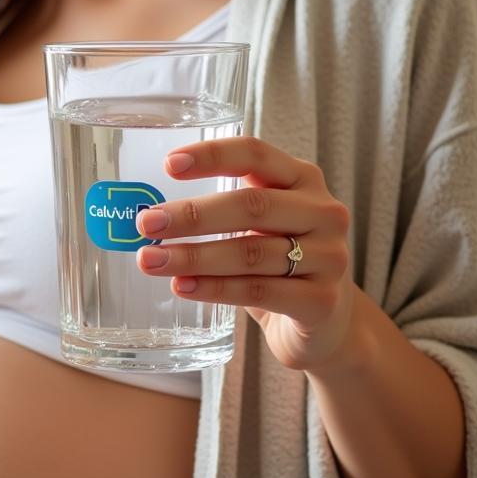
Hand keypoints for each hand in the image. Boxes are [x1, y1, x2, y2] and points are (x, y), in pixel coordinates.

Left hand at [134, 136, 355, 372]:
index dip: (212, 156)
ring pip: (251, 253)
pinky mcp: (321, 301)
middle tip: (147, 223)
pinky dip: (215, 289)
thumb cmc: (280, 263)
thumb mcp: (262, 225)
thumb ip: (222, 210)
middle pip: (251, 205)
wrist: (329, 323)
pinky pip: (259, 291)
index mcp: (303, 180)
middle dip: (193, 215)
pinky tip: (182, 286)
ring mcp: (328, 257)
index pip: (256, 154)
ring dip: (194, 256)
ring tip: (152, 260)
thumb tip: (149, 214)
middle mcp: (323, 212)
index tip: (168, 165)